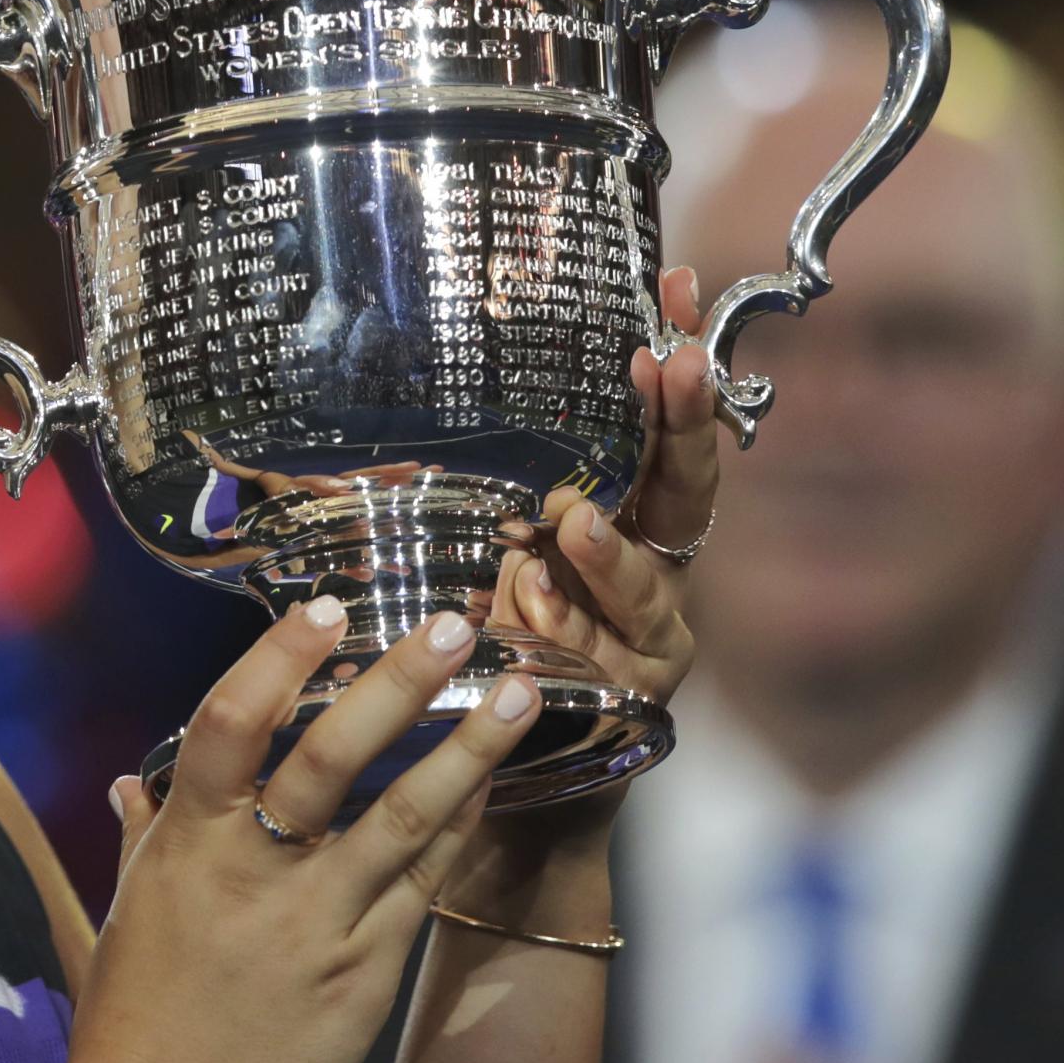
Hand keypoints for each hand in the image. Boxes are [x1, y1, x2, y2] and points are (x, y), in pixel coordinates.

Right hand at [53, 602, 548, 1062]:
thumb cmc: (137, 1011)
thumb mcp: (126, 909)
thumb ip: (144, 836)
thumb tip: (134, 783)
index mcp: (188, 842)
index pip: (229, 725)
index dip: (277, 660)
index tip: (327, 609)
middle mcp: (254, 872)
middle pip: (331, 758)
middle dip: (397, 683)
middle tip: (454, 625)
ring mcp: (317, 922)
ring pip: (402, 818)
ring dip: (467, 749)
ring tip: (519, 692)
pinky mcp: (365, 971)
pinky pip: (421, 885)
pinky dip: (457, 828)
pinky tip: (491, 784)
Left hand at [462, 263, 714, 865]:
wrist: (485, 771)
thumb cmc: (475, 633)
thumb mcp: (466, 538)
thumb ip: (460, 477)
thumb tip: (381, 372)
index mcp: (622, 518)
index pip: (660, 428)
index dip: (674, 366)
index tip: (672, 291)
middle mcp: (651, 571)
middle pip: (683, 492)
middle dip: (682, 427)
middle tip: (671, 365)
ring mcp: (645, 642)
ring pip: (647, 590)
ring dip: (610, 555)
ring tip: (575, 524)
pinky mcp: (625, 707)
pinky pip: (603, 664)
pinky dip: (569, 636)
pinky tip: (532, 606)